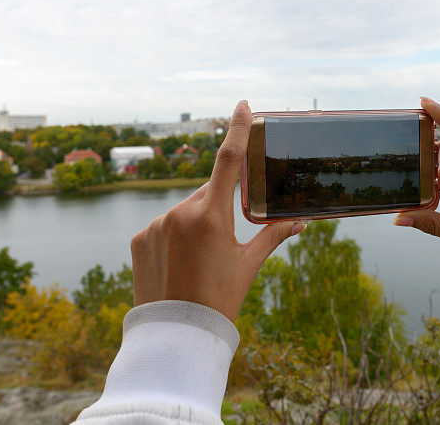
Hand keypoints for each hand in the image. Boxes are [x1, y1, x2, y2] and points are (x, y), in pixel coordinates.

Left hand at [130, 100, 305, 320]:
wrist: (176, 334)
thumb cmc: (219, 300)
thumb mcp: (248, 266)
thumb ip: (272, 236)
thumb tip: (301, 223)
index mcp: (212, 216)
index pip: (229, 161)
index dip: (236, 130)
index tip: (241, 105)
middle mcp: (181, 212)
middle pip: (207, 194)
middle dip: (218, 207)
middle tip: (222, 242)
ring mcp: (156, 224)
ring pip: (184, 211)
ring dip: (194, 224)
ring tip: (197, 262)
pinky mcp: (139, 238)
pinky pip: (162, 226)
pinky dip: (173, 237)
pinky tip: (177, 265)